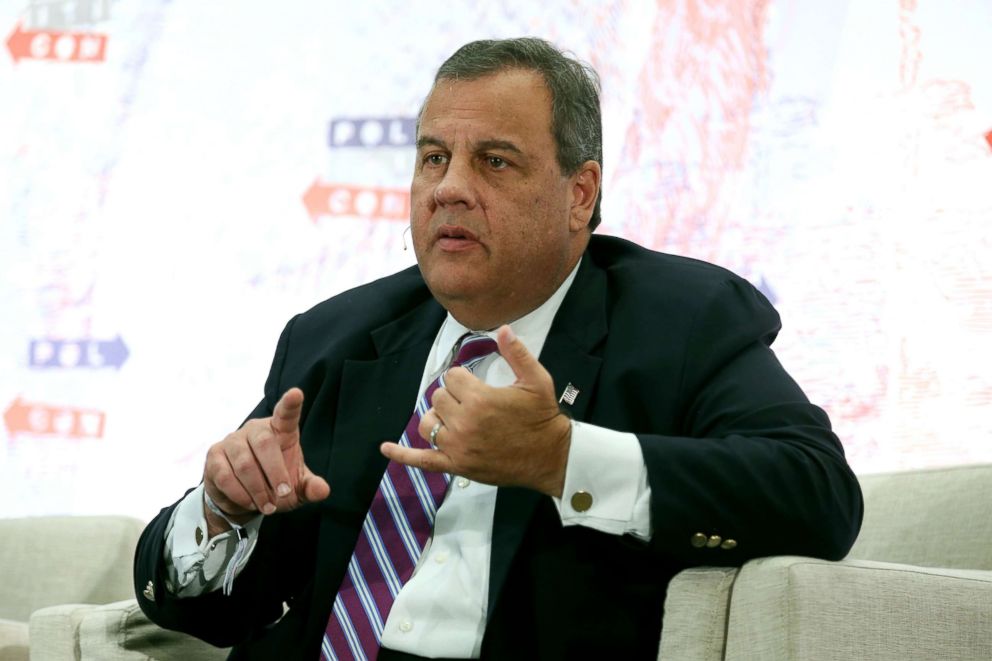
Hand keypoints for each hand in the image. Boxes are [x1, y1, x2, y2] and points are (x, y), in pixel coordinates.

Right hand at [202, 388, 329, 536]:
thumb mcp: (297, 489)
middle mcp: (256, 429)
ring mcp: (233, 440)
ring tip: (268, 505)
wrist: (243, 498)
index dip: (290, 404)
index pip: (286, 413)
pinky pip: (226, 476)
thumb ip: (311, 488)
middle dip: (275, 473)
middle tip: (284, 494)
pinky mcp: (215, 455)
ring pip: (244, 464)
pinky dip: (241, 494)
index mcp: (281, 430)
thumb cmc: (276, 485)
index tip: (297, 393)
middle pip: (264, 443)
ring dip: (258, 490)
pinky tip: (250, 502)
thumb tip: (322, 490)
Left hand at [381, 325, 570, 496]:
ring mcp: (457, 446)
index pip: (452, 377)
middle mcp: (464, 422)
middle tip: (474, 403)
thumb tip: (502, 328)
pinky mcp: (456, 465)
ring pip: (427, 422)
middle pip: (438, 397)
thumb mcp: (536, 380)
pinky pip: (422, 460)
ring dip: (437, 417)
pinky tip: (385, 448)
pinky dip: (402, 455)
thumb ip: (516, 353)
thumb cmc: (543, 417)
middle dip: (453, 396)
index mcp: (480, 398)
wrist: (550, 456)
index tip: (478, 386)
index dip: (464, 379)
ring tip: (454, 418)